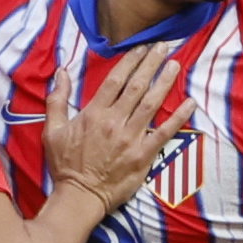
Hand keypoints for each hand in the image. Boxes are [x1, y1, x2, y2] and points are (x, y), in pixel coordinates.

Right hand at [41, 47, 194, 212]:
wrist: (79, 196)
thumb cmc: (65, 164)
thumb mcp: (52, 130)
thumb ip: (57, 100)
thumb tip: (61, 72)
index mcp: (94, 114)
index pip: (115, 80)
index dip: (130, 61)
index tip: (142, 47)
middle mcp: (114, 122)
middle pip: (136, 87)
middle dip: (151, 64)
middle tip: (164, 47)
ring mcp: (131, 139)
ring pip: (151, 104)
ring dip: (165, 83)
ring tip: (175, 65)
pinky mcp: (144, 156)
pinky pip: (164, 133)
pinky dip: (178, 117)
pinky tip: (190, 103)